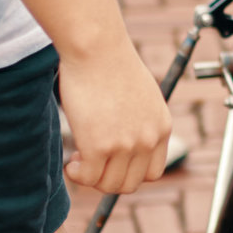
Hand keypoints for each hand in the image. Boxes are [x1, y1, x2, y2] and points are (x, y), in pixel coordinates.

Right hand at [57, 34, 175, 194]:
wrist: (96, 47)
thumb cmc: (111, 62)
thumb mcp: (140, 94)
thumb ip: (138, 120)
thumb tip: (121, 137)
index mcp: (161, 127)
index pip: (153, 173)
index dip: (129, 173)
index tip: (111, 162)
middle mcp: (148, 139)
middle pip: (130, 184)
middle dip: (108, 179)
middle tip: (90, 162)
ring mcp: (125, 145)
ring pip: (109, 185)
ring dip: (91, 179)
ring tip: (79, 160)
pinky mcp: (99, 145)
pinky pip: (88, 178)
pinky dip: (77, 175)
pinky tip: (71, 163)